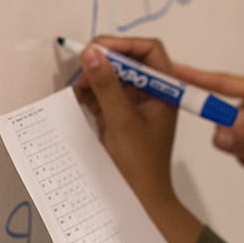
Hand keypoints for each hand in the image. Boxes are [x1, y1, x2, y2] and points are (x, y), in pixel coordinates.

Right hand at [71, 35, 202, 242]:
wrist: (139, 198)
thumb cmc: (139, 163)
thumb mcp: (122, 120)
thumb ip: (107, 84)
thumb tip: (91, 52)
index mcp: (165, 90)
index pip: (150, 50)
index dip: (125, 44)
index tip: (98, 49)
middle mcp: (152, 92)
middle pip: (127, 60)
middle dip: (104, 61)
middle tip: (82, 70)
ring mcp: (135, 103)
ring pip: (112, 75)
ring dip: (93, 77)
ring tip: (79, 91)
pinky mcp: (119, 114)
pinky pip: (103, 92)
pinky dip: (89, 92)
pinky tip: (78, 99)